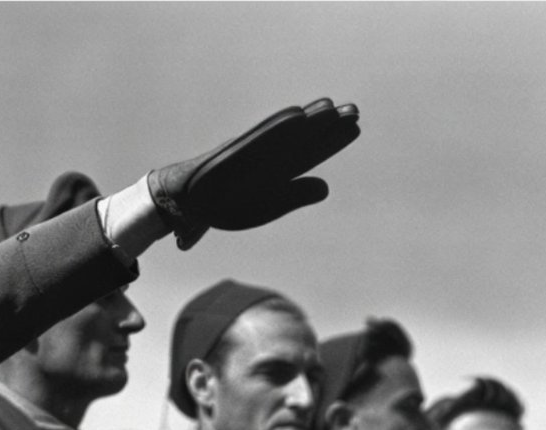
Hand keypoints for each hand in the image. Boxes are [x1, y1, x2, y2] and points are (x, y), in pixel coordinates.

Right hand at [148, 98, 360, 247]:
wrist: (189, 202)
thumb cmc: (228, 204)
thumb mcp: (269, 205)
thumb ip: (296, 195)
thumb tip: (325, 187)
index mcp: (280, 170)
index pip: (313, 151)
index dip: (334, 139)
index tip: (355, 125)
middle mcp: (268, 157)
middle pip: (303, 138)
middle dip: (328, 124)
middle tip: (354, 109)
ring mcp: (251, 154)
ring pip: (284, 134)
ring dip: (307, 120)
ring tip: (331, 107)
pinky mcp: (233, 154)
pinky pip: (259, 139)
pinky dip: (278, 128)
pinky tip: (297, 117)